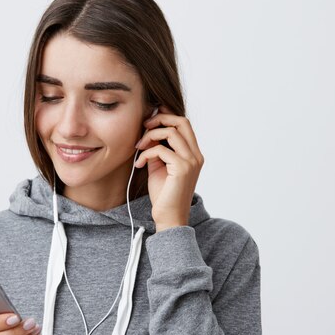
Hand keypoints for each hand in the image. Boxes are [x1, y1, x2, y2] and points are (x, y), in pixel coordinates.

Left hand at [133, 106, 203, 231]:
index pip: (184, 124)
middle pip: (181, 121)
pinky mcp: (182, 169)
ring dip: (149, 136)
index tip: (147, 123)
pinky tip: (139, 164)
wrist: (169, 217)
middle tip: (143, 127)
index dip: (165, 117)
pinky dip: (146, 153)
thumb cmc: (163, 194)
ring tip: (138, 148)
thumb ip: (157, 148)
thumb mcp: (159, 166)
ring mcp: (191, 162)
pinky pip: (160, 150)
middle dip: (160, 119)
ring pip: (171, 132)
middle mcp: (196, 155)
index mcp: (193, 154)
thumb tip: (148, 131)